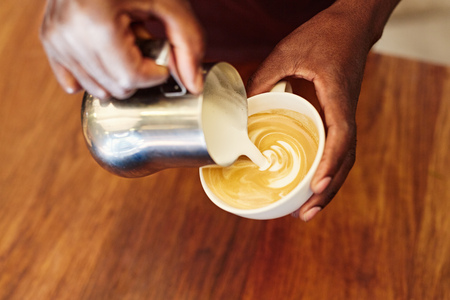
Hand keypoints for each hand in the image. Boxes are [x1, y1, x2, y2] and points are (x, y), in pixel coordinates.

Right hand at [40, 0, 204, 98]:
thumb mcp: (170, 3)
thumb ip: (188, 44)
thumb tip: (193, 86)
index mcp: (96, 22)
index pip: (132, 78)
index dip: (156, 72)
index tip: (161, 54)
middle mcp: (69, 33)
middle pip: (115, 87)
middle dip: (139, 72)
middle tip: (143, 41)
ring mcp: (55, 38)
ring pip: (97, 89)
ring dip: (118, 72)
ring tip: (124, 39)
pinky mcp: (49, 40)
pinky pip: (73, 81)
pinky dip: (95, 74)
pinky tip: (106, 55)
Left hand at [247, 3, 379, 220]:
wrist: (350, 26)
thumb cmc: (323, 35)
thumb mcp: (286, 53)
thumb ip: (263, 79)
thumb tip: (242, 110)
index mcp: (337, 96)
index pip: (341, 136)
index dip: (330, 164)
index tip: (315, 186)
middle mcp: (345, 111)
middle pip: (345, 159)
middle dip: (328, 190)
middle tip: (305, 214)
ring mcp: (343, 115)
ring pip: (343, 158)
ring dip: (329, 186)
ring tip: (308, 210)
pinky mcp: (337, 115)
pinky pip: (336, 148)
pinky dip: (326, 169)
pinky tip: (311, 181)